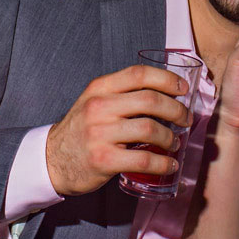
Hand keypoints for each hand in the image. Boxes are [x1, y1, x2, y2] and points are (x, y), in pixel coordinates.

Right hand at [46, 64, 192, 196]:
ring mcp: (100, 134)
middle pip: (150, 100)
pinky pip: (143, 160)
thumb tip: (165, 94)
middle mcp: (99, 107)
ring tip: (174, 143)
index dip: (167, 79)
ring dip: (171, 137)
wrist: (52, 159)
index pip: (139, 74)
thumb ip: (121, 94)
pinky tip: (169, 164)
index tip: (182, 89)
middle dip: (176, 110)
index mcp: (100, 88)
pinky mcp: (103, 160)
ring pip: (150, 129)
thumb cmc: (81, 130)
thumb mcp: (94, 102)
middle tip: (185, 119)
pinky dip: (162, 163)